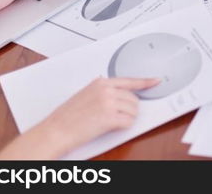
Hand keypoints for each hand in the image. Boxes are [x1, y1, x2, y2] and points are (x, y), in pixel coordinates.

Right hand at [36, 77, 158, 156]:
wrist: (56, 131)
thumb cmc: (67, 116)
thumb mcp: (85, 94)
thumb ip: (102, 90)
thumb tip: (118, 94)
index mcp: (100, 82)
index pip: (129, 80)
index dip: (145, 82)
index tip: (156, 80)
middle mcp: (106, 90)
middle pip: (133, 99)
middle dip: (128, 109)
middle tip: (115, 116)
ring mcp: (108, 103)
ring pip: (133, 111)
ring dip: (126, 118)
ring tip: (110, 122)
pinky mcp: (110, 117)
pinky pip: (128, 122)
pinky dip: (124, 126)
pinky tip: (113, 127)